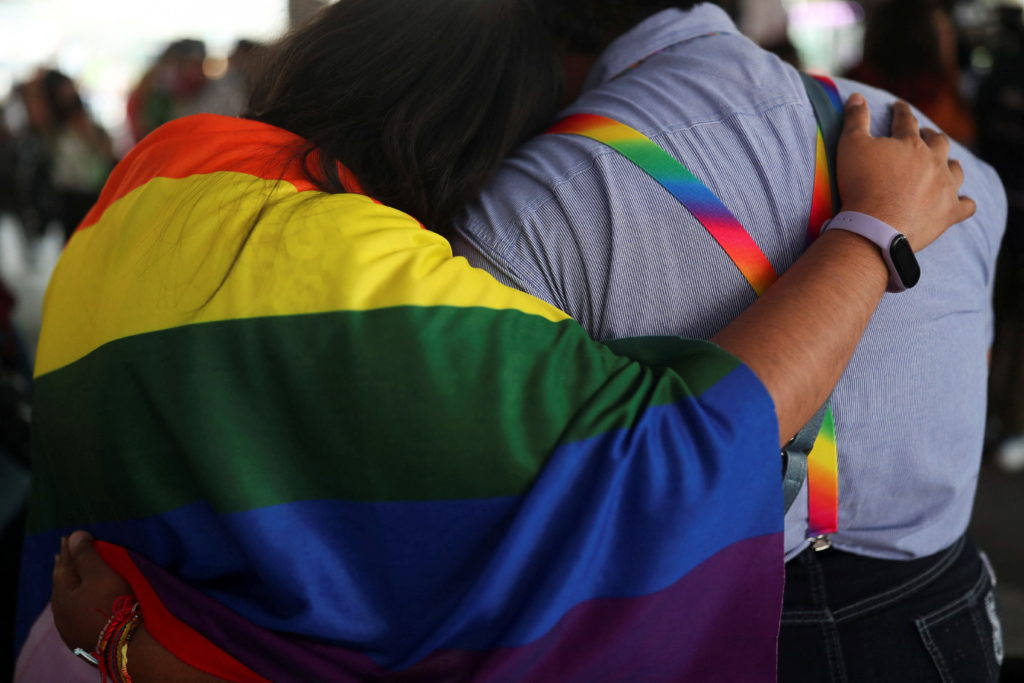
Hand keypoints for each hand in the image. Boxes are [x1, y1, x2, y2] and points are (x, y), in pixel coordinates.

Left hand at [51, 530, 132, 651]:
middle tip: (63, 554)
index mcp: (62, 594)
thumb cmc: (111, 603)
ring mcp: (70, 628)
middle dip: (64, 567)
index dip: (69, 549)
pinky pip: (74, 612)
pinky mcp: (83, 638)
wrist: (124, 644)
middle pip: (61, 584)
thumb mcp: (100, 574)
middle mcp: (61, 612)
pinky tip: (79, 602)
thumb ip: (86, 555)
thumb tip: (74, 535)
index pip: (64, 565)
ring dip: (69, 585)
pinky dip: (76, 600)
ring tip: (70, 575)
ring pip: (67, 600)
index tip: (70, 536)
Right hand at [836, 94, 975, 251]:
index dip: (900, 112)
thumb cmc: (860, 185)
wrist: (875, 226)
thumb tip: (856, 96)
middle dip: (931, 136)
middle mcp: (933, 161)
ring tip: (946, 164)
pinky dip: (965, 202)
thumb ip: (854, 119)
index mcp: (910, 143)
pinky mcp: (949, 212)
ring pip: (955, 170)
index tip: (898, 107)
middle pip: (938, 142)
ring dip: (950, 165)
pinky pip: (965, 206)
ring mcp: (945, 187)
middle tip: (925, 135)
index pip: (906, 120)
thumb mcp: (850, 146)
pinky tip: (963, 201)